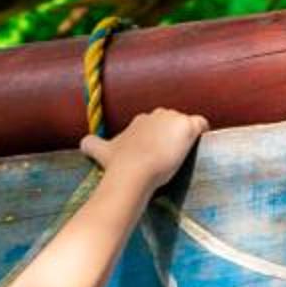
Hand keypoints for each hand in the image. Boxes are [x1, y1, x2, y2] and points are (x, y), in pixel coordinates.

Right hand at [82, 105, 206, 190]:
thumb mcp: (101, 151)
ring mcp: (172, 120)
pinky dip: (203, 130)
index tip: (156, 153)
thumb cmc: (117, 164)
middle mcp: (156, 114)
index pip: (154, 124)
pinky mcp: (186, 127)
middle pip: (170, 122)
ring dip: (185, 137)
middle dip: (171, 136)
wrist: (133, 171)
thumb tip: (81, 143)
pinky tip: (203, 140)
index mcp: (140, 119)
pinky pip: (201, 123)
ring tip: (184, 154)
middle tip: (169, 156)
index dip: (157, 138)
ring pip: (184, 124)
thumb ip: (92, 144)